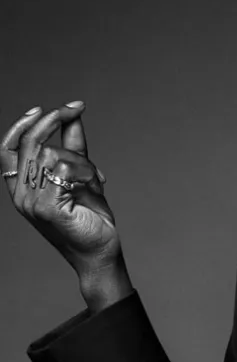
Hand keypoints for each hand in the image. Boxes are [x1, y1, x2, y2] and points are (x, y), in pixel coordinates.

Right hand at [2, 102, 120, 277]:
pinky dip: (86, 170)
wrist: (102, 252)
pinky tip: (96, 183)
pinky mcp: (48, 209)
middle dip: (53, 121)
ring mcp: (31, 203)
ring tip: (95, 176)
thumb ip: (74, 147)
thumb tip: (73, 115)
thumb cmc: (91, 218)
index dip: (22, 125)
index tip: (44, 109)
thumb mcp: (81, 175)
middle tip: (75, 109)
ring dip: (81, 159)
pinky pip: (63, 170)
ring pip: (50, 154)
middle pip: (28, 144)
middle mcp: (21, 194)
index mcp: (23, 187)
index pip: (7, 148)